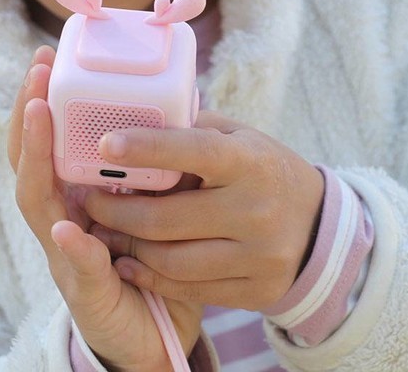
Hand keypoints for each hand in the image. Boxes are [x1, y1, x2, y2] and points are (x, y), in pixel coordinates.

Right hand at [8, 47, 203, 371]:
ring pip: (39, 204)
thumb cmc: (155, 261)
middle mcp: (62, 220)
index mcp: (78, 195)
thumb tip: (179, 106)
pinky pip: (77, 267)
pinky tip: (67, 228)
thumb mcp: (157, 202)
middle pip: (30, 163)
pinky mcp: (86, 292)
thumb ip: (156, 165)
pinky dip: (72, 247)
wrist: (159, 333)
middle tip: (35, 74)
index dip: (42, 101)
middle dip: (29, 116)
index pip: (49, 142)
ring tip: (39, 117)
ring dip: (37, 159)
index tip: (45, 59)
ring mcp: (66, 255)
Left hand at [82, 111, 324, 310]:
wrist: (319, 227)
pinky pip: (188, 289)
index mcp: (250, 161)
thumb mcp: (239, 138)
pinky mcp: (257, 291)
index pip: (193, 151)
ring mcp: (259, 256)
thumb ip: (191, 131)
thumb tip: (133, 118)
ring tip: (104, 230)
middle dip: (116, 209)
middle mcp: (257, 210)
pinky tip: (128, 263)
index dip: (147, 148)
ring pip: (171, 260)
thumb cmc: (262, 169)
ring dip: (127, 246)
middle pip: (166, 218)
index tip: (105, 144)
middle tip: (88, 199)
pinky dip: (150, 277)